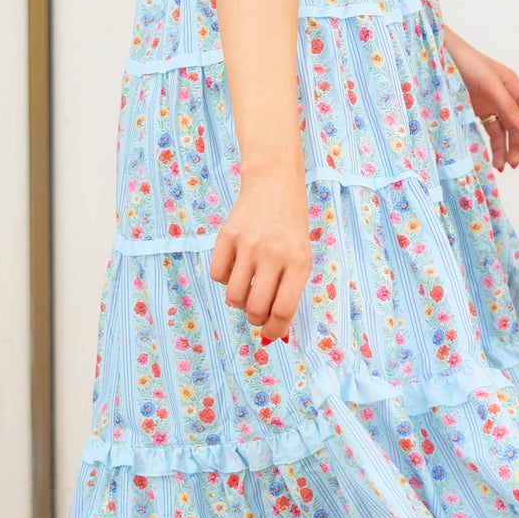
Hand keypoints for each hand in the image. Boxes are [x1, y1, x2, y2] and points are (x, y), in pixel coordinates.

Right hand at [208, 171, 311, 341]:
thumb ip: (289, 292)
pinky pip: (217, 275)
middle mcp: (274, 253)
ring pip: (234, 296)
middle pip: (256, 308)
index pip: (283, 310)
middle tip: (257, 312)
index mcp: (299, 262)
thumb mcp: (300, 257)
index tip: (271, 333)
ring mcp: (248, 243)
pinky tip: (235, 266)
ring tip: (247, 288)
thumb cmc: (290, 228)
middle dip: (255, 319)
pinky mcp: (226, 235)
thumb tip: (275, 333)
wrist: (274, 184)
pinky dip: (225, 278)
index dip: (275, 330)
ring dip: (239, 301)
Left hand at [443, 25, 518, 171]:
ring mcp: (490, 104)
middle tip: (512, 164)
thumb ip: (509, 109)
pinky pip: (489, 131)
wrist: (438, 54)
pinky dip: (493, 145)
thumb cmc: (467, 63)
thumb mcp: (491, 86)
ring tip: (502, 166)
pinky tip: (493, 159)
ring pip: (504, 132)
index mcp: (514, 87)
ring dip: (506, 149)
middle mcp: (505, 97)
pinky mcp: (475, 110)